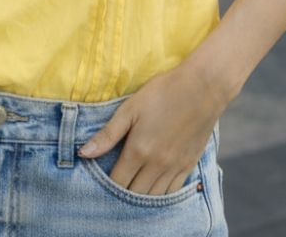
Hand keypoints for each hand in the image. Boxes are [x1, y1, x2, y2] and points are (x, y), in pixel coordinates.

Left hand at [77, 60, 227, 194]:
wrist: (201, 88)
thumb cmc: (162, 93)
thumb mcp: (130, 109)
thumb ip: (107, 134)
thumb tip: (83, 153)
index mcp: (138, 150)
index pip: (117, 183)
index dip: (106, 186)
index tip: (100, 180)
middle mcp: (156, 165)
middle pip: (134, 195)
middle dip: (122, 194)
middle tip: (115, 184)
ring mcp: (174, 168)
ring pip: (153, 198)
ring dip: (141, 196)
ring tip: (132, 187)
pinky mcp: (188, 166)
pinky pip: (172, 193)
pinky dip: (160, 195)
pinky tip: (153, 187)